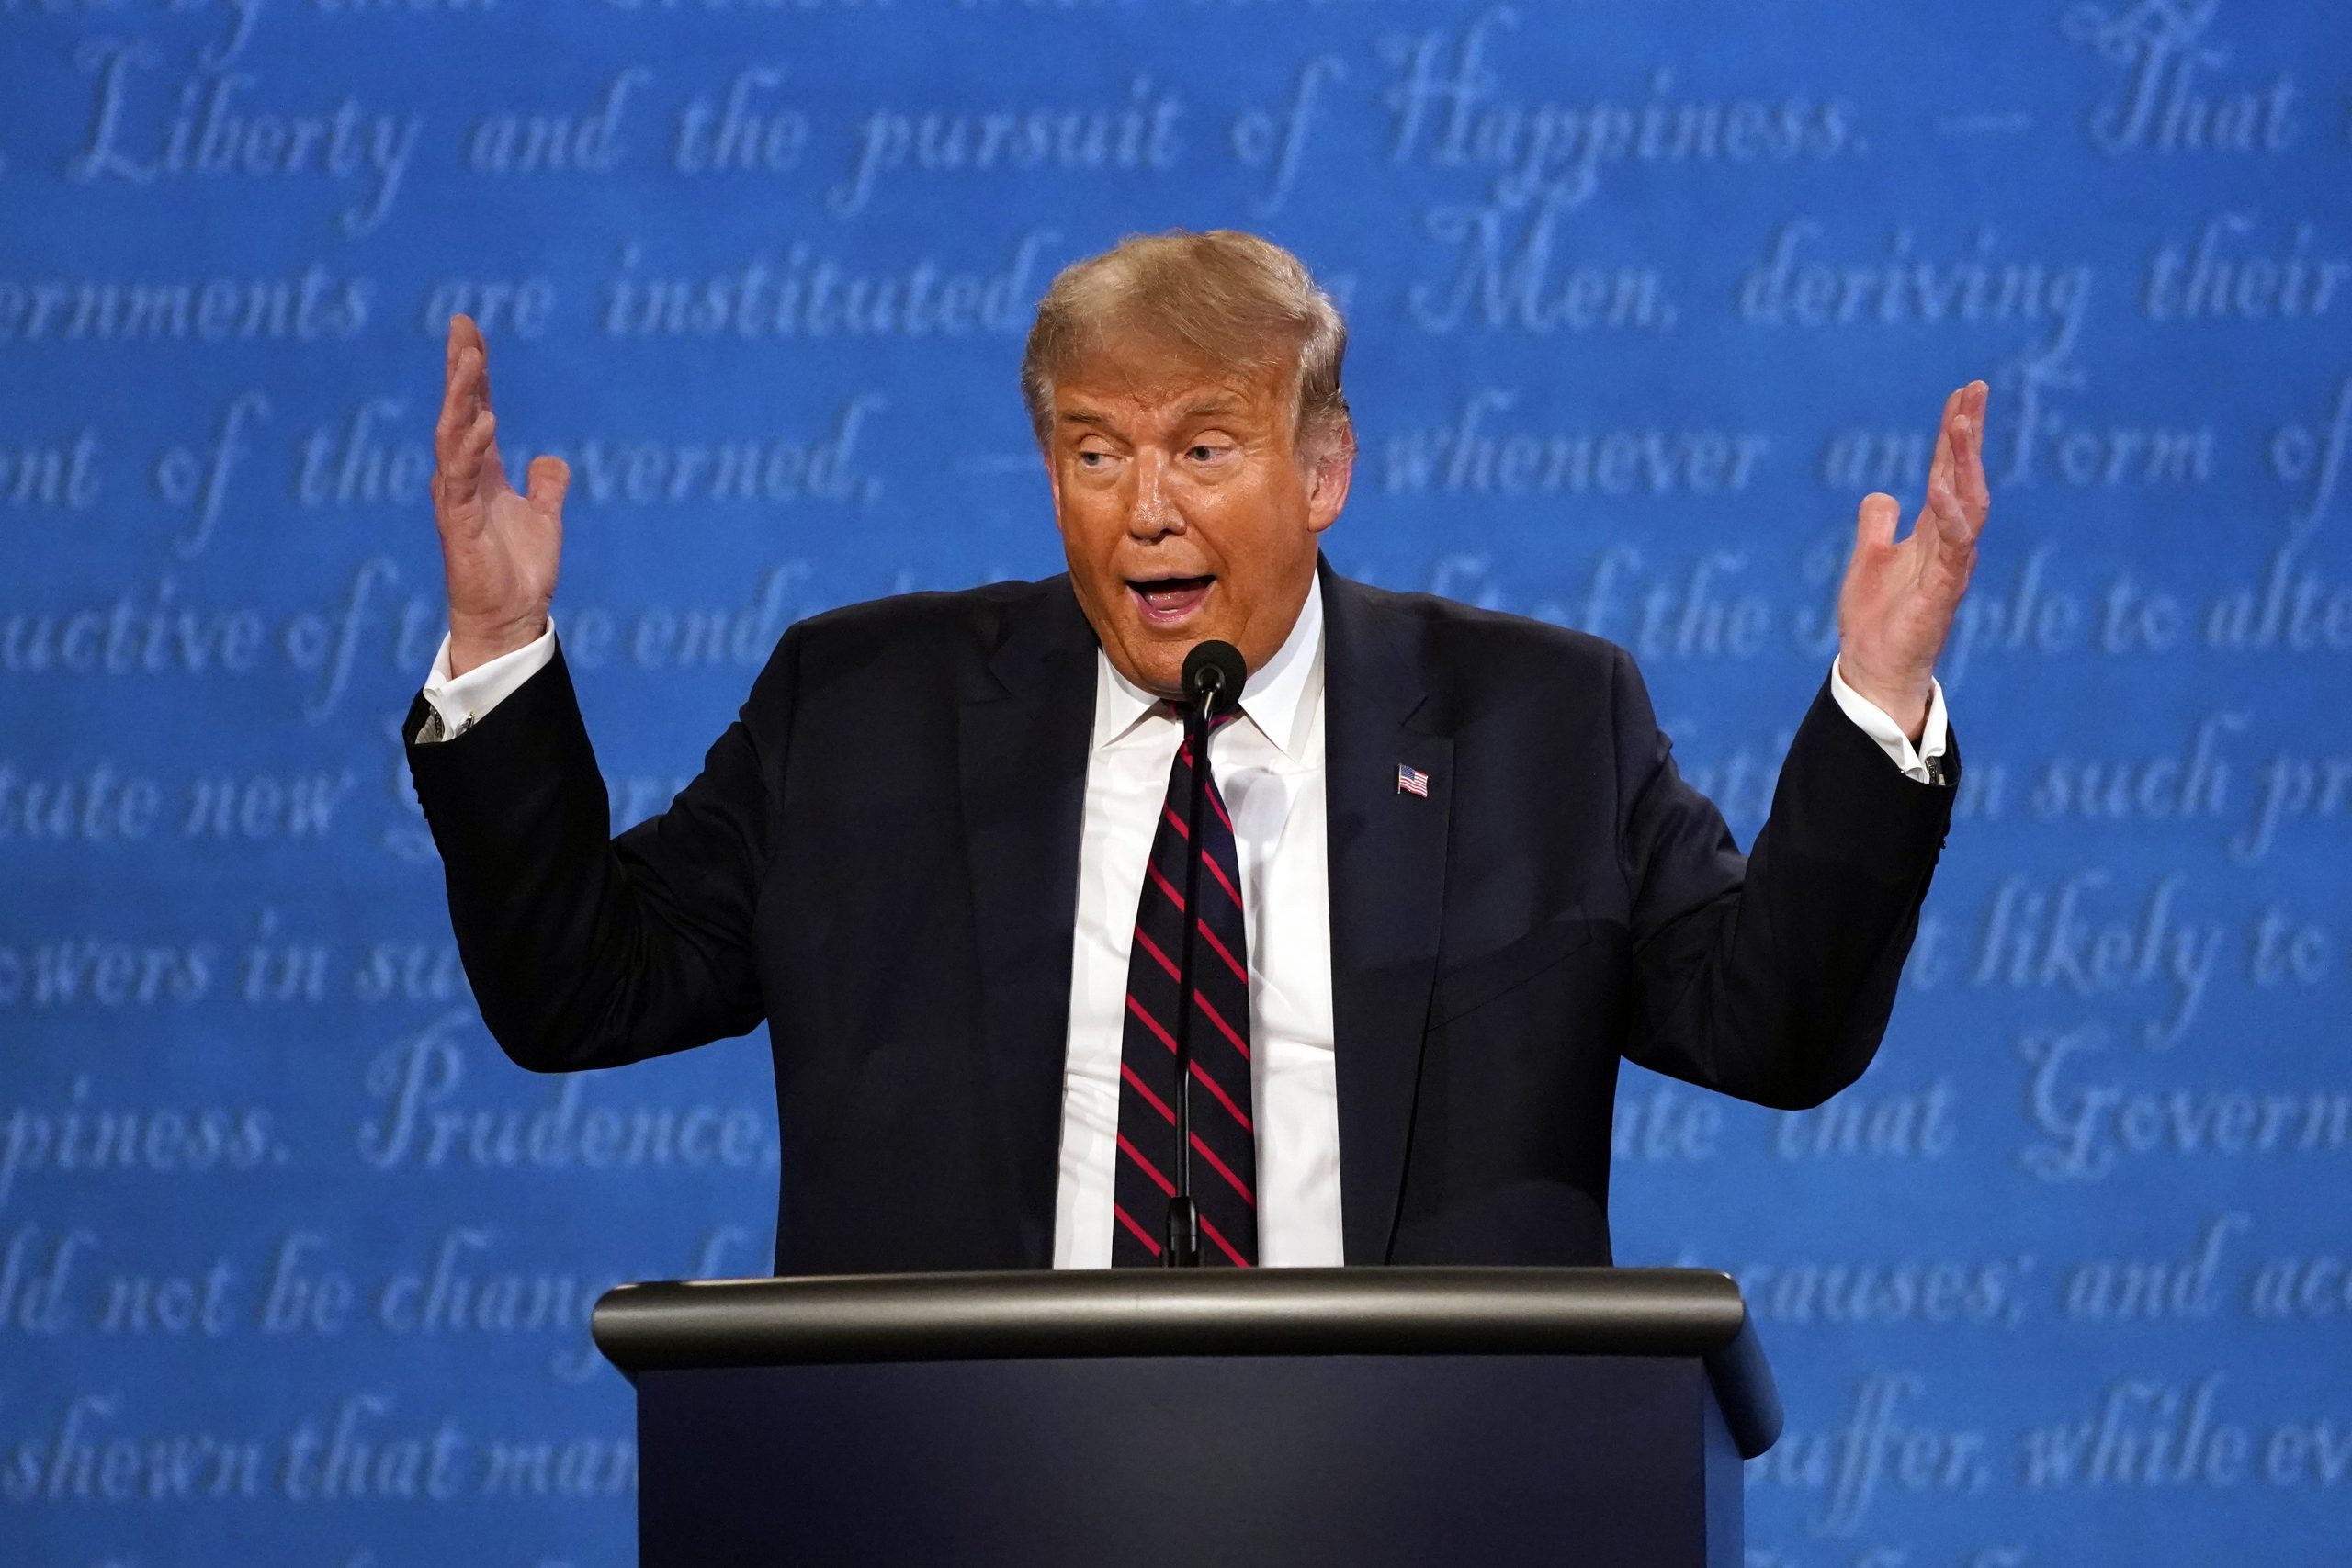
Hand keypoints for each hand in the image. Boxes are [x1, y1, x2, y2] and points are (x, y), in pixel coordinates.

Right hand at [431, 314, 568, 676]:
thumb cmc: (518, 570)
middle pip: (458, 411)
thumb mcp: (543, 518)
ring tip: (469, 360)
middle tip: (463, 327)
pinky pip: (460, 478)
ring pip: (453, 436)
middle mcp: (461, 477)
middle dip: (460, 369)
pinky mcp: (457, 523)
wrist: (510, 616)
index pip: (475, 409)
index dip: (473, 371)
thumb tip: (551, 460)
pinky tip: (484, 423)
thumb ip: (546, 486)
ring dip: (461, 398)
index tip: (470, 330)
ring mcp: (456, 498)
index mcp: (480, 471)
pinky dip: (470, 449)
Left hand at [1835, 380, 1990, 740]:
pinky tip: (1941, 484)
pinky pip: (1956, 545)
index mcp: (1932, 531)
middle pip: (1964, 476)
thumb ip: (1878, 525)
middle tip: (1975, 390)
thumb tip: (1882, 495)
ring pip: (1969, 503)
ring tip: (1960, 423)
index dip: (1955, 432)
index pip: (1947, 470)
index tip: (1964, 392)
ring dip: (1965, 462)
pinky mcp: (1945, 589)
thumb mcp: (1869, 559)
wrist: (1873, 670)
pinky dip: (1951, 514)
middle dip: (1969, 434)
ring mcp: (1951, 564)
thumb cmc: (1877, 620)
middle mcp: (1949, 542)